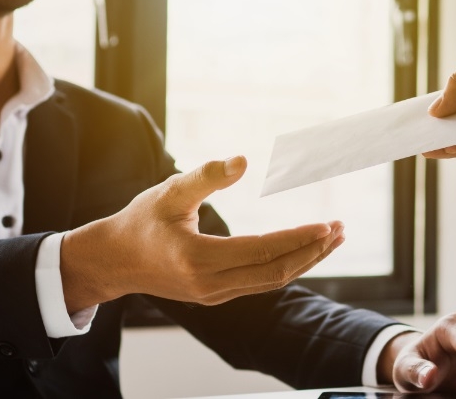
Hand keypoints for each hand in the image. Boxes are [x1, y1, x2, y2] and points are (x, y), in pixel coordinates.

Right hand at [60, 156, 344, 309]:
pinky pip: (260, 283)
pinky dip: (287, 266)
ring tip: (333, 238)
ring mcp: (214, 295)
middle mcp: (209, 285)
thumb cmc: (140, 221)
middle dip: (312, 252)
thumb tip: (243, 160)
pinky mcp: (216, 295)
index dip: (297, 239)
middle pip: (274, 274)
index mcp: (198, 259)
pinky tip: (304, 250)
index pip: (261, 252)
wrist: (114, 260)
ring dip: (305, 260)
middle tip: (341, 230)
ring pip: (270, 282)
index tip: (327, 225)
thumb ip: (207, 176)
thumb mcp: (169, 191)